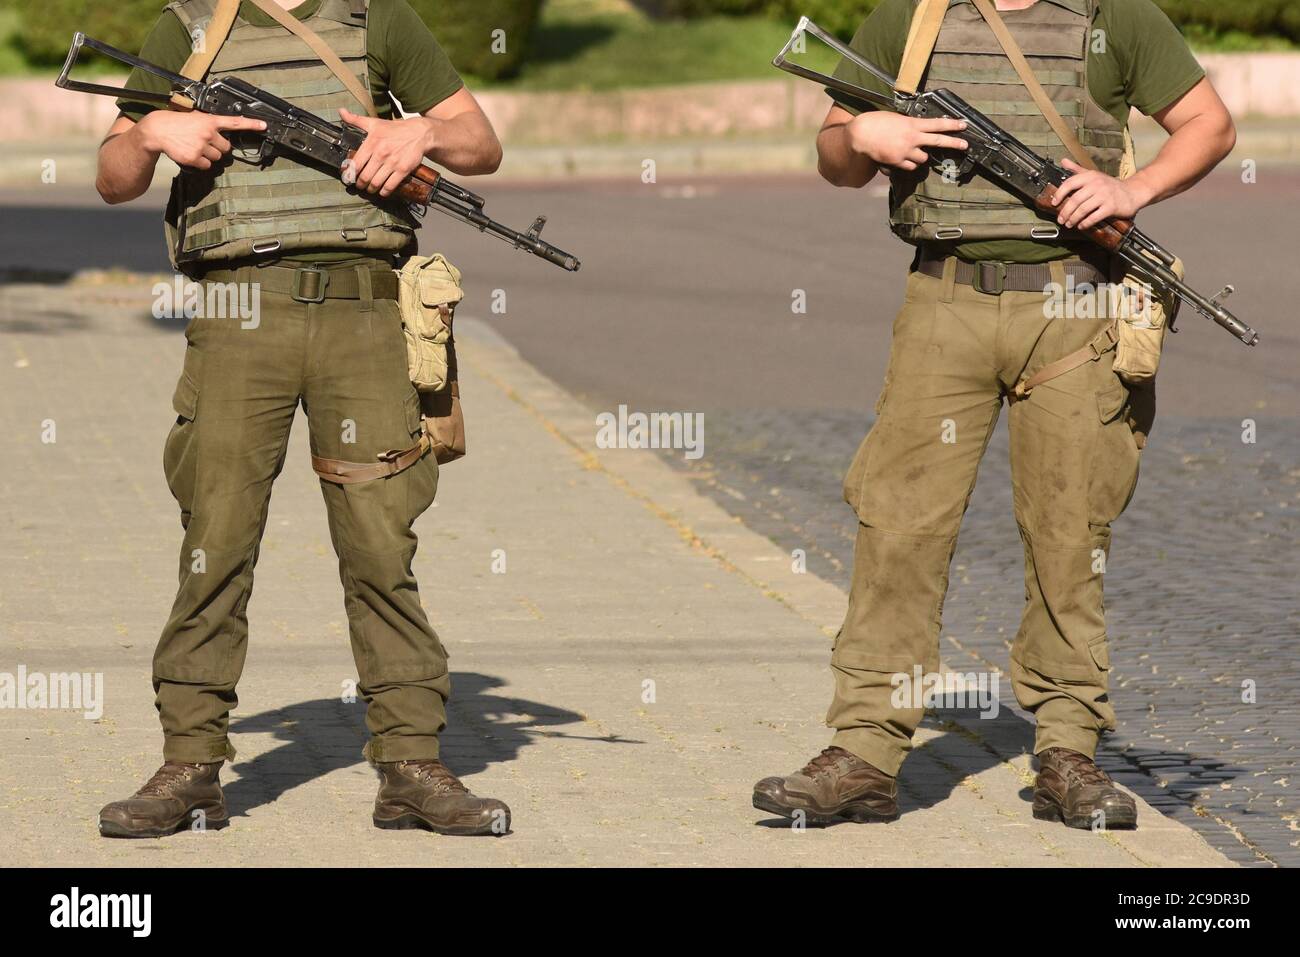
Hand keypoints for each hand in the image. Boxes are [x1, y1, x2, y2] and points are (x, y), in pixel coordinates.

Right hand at [135, 110, 265, 169]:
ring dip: (209, 156)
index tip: (264, 125)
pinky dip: (200, 163)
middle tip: (205, 143)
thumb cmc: (176, 123)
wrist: (157, 130)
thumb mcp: (195, 118)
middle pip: (226, 148)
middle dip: (218, 148)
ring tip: (194, 147)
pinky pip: (206, 166)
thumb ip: (209, 124)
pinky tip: (190, 154)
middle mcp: (208, 132)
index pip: (234, 122)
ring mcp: (202, 146)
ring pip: (217, 158)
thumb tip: (221, 132)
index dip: (251, 124)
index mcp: (209, 120)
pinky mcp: (195, 157)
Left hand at [339, 108, 433, 196]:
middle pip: (365, 176)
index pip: (356, 163)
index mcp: (371, 143)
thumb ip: (356, 119)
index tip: (348, 178)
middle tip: (360, 185)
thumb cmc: (395, 129)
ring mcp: (392, 163)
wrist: (418, 133)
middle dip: (360, 184)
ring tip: (370, 189)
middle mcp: (380, 154)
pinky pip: (390, 186)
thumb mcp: (374, 123)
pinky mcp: (403, 170)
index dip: (350, 174)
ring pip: (376, 183)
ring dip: (371, 189)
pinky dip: (384, 192)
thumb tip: (341, 112)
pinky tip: (382, 192)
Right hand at [845, 111, 967, 171]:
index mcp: (912, 124)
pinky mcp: (897, 162)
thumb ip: (908, 125)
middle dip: (953, 143)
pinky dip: (908, 164)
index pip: (937, 123)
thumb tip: (917, 131)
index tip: (963, 124)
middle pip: (938, 141)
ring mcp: (905, 151)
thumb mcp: (895, 119)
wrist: (860, 135)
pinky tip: (901, 159)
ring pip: (922, 159)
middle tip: (965, 145)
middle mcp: (912, 138)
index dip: (952, 124)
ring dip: (920, 157)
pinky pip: (909, 167)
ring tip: (911, 152)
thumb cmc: (875, 122)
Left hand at [1052, 158, 1152, 229]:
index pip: (1070, 183)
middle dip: (1065, 212)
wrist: (1133, 192)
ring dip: (1073, 219)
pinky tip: (1081, 226)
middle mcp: (1097, 184)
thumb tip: (1063, 161)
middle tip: (1061, 219)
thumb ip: (1077, 170)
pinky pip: (1094, 217)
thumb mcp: (1093, 175)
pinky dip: (1085, 223)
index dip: (1059, 194)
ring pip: (1083, 209)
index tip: (1054, 203)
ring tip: (1069, 224)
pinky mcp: (1111, 207)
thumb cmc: (1110, 185)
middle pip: (1075, 200)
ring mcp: (1104, 196)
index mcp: (1090, 176)